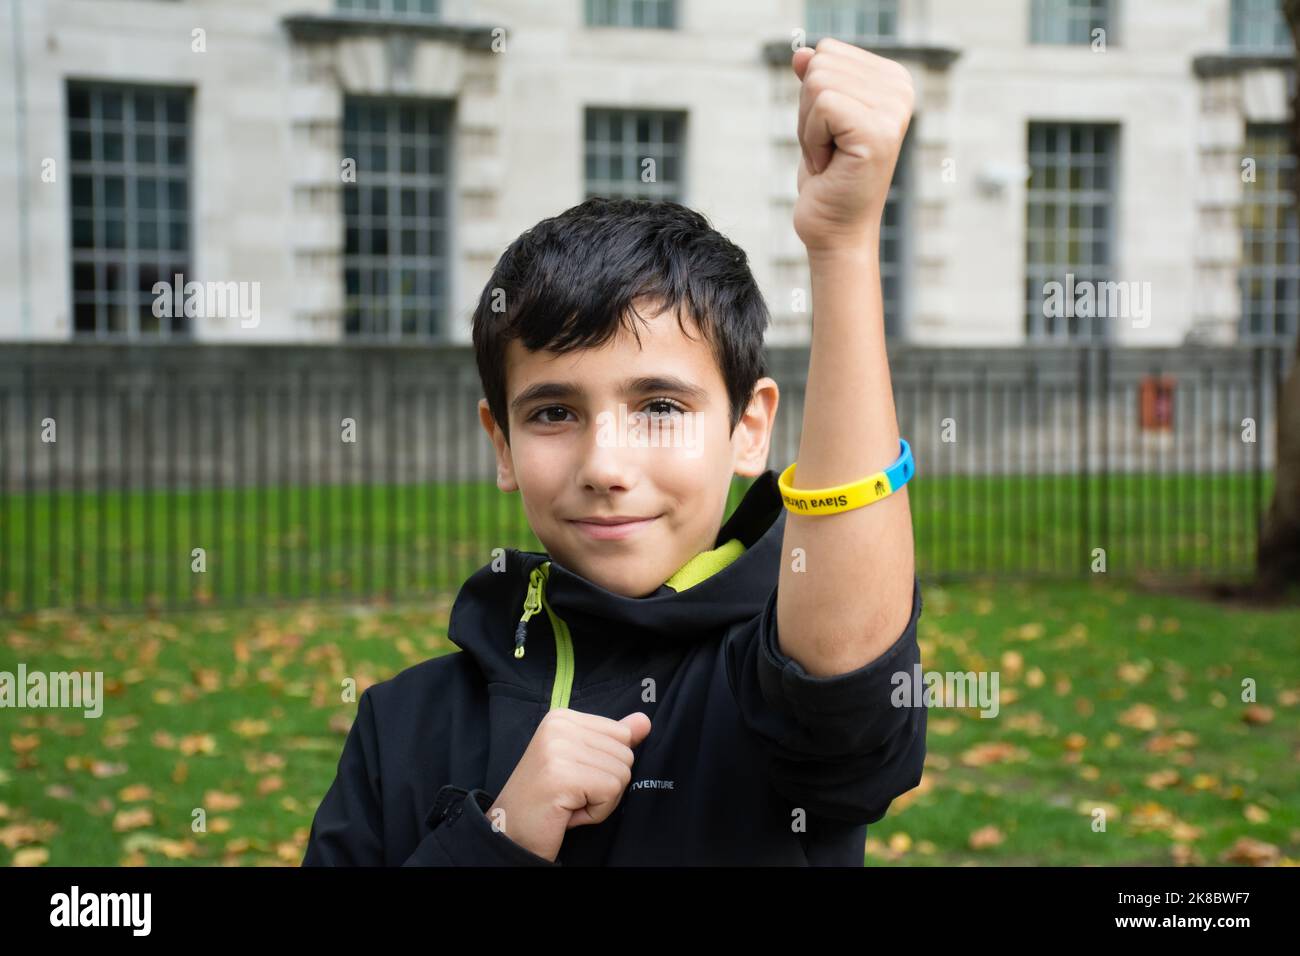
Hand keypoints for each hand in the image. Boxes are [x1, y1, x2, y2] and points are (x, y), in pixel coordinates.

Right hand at [487, 709, 651, 861]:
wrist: (510, 833)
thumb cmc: (547, 801)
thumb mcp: (582, 763)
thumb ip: (612, 740)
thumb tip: (644, 721)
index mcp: (562, 718)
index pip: (622, 734)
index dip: (606, 766)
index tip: (574, 778)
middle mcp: (559, 725)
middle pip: (625, 754)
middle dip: (606, 785)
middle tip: (571, 795)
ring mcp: (558, 748)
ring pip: (622, 774)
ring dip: (601, 801)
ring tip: (569, 803)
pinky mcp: (562, 775)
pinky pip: (611, 792)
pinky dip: (597, 812)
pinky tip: (569, 812)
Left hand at [791, 38, 914, 253]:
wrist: (836, 231)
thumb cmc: (829, 179)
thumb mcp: (817, 120)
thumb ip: (815, 82)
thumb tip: (803, 53)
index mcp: (894, 80)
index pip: (828, 52)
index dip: (813, 96)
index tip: (830, 133)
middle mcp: (901, 90)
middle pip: (821, 64)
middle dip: (808, 112)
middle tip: (827, 149)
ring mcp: (892, 110)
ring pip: (818, 82)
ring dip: (808, 128)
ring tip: (829, 157)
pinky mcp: (877, 130)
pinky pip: (821, 105)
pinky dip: (811, 139)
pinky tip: (828, 165)